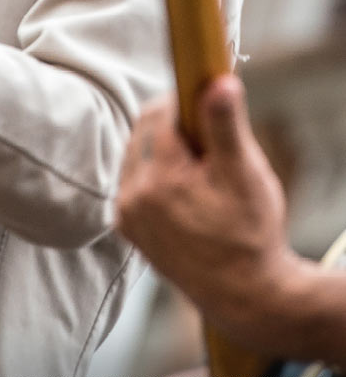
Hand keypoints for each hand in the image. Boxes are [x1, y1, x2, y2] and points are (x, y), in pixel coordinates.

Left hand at [115, 76, 293, 348]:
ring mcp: (126, 212)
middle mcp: (133, 195)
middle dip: (174, 125)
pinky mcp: (125, 226)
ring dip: (162, 148)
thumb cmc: (250, 233)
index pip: (159, 113)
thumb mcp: (244, 175)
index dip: (183, 101)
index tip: (206, 101)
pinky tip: (184, 187)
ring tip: (199, 168)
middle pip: (144, 130)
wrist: (244, 295)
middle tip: (207, 139)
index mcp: (161, 178)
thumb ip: (225, 125)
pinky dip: (153, 172)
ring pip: (136, 152)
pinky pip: (133, 179)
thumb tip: (219, 81)